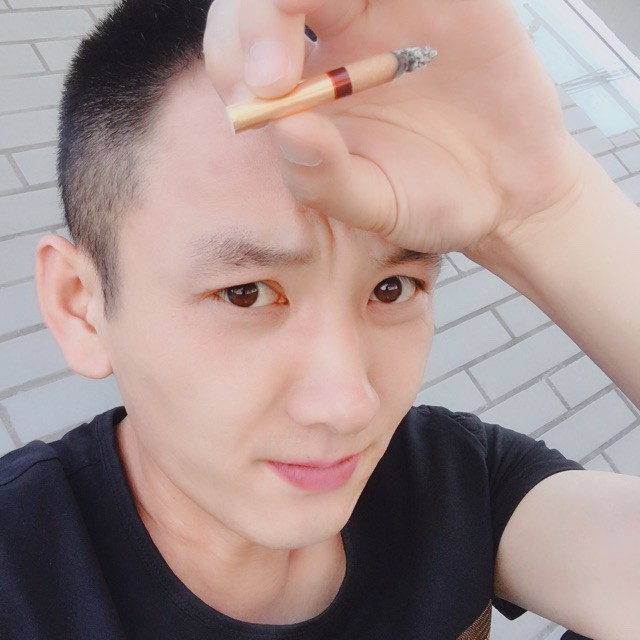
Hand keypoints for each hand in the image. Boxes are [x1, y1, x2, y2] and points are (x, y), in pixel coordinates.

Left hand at [203, 0, 585, 256]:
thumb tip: (281, 127)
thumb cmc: (432, 199)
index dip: (234, 58)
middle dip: (258, 20)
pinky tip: (400, 6)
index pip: (239, 47)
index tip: (260, 97)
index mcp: (307, 87)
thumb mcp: (374, 206)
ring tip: (307, 22)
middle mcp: (340, 35)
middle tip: (274, 78)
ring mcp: (392, 5)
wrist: (509, 193)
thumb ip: (322, 178)